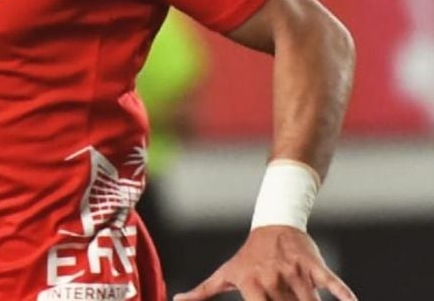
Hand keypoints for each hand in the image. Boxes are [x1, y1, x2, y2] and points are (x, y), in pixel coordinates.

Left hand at [174, 226, 356, 300]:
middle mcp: (273, 278)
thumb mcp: (225, 273)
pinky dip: (342, 293)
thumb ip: (202, 291)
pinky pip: (331, 282)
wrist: (274, 224)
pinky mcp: (314, 265)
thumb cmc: (247, 257)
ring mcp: (294, 272)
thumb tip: (176, 300)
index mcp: (251, 284)